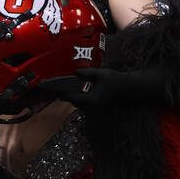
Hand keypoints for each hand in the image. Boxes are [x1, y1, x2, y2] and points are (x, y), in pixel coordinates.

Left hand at [37, 67, 166, 109]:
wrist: (131, 89)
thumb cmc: (118, 82)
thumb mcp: (101, 74)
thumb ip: (87, 74)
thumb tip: (75, 72)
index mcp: (90, 100)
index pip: (69, 97)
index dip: (58, 92)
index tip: (47, 89)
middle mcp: (91, 106)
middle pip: (71, 100)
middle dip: (62, 93)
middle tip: (50, 86)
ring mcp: (94, 106)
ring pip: (77, 101)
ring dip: (70, 94)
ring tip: (59, 86)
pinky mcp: (96, 103)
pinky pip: (83, 100)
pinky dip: (77, 94)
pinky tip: (75, 87)